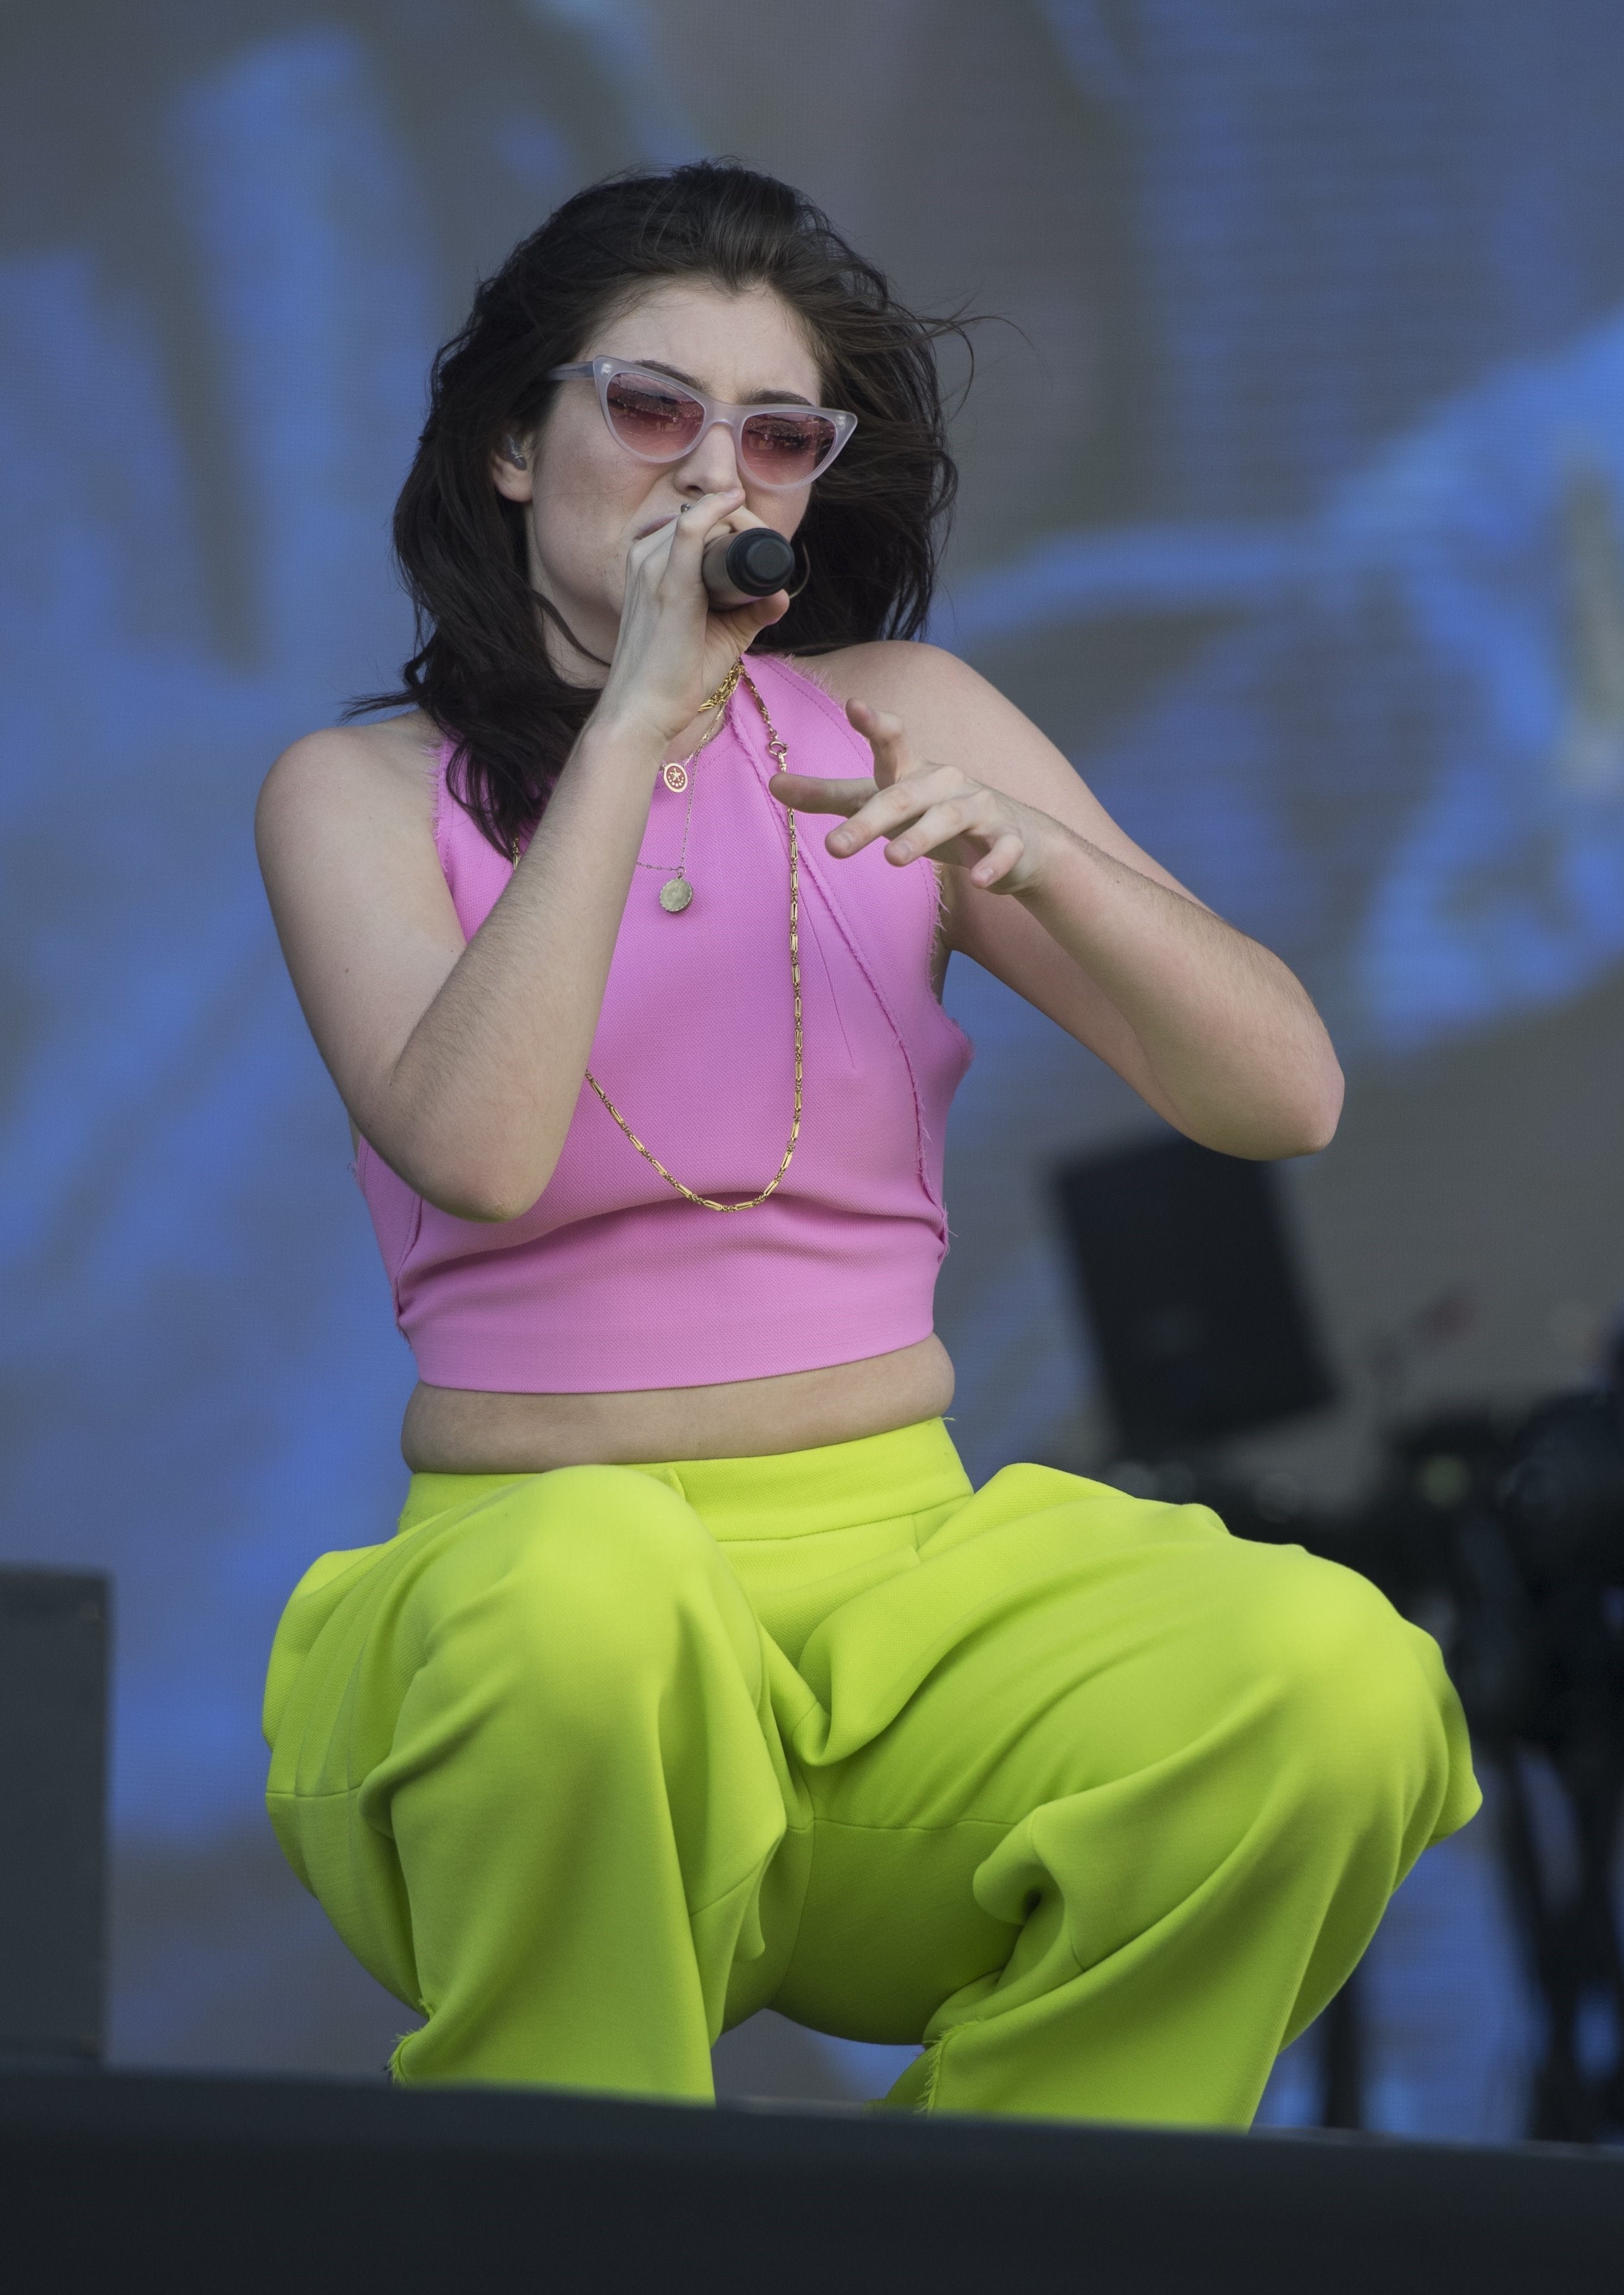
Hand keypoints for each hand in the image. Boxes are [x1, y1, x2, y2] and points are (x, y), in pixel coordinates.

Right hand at [596, 491, 788, 747]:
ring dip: (736, 524)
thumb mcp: (718, 638)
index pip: (689, 525)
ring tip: (761, 546)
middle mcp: (645, 560)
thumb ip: (748, 614)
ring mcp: (653, 569)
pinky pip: (692, 528)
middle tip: (764, 549)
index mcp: (648, 568)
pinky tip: (736, 502)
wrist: (642, 712)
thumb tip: (781, 595)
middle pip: (697, 517)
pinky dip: (717, 511)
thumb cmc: (674, 678)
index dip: (726, 525)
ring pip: (699, 519)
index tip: (755, 546)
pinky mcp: (669, 584)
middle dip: (736, 524)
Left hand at [770, 697, 1058, 894]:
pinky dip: (992, 864)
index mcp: (913, 771)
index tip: (854, 705)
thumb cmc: (935, 816)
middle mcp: (946, 782)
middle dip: (871, 820)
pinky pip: (1002, 850)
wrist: (1019, 841)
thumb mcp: (882, 803)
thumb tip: (773, 783)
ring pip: (951, 817)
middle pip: (905, 796)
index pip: (891, 745)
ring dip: (922, 837)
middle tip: (834, 847)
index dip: (875, 725)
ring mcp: (981, 808)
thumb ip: (830, 796)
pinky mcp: (1009, 840)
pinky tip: (978, 882)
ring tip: (893, 860)